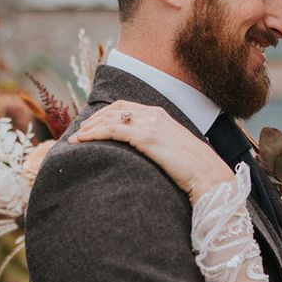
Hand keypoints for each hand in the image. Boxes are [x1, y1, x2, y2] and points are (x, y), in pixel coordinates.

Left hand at [68, 101, 233, 201]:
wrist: (207, 175)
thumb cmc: (193, 168)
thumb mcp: (173, 149)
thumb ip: (158, 143)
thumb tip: (145, 152)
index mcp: (160, 114)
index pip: (125, 107)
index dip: (105, 114)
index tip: (92, 125)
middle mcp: (154, 114)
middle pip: (114, 109)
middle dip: (93, 119)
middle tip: (79, 131)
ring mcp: (150, 124)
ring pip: (109, 118)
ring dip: (89, 127)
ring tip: (74, 138)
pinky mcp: (145, 137)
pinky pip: (111, 131)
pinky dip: (93, 134)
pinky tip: (82, 141)